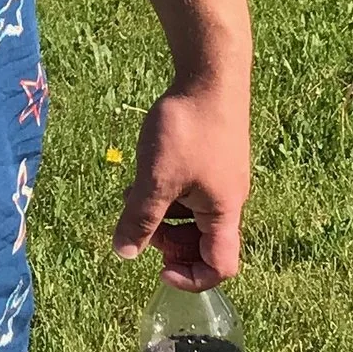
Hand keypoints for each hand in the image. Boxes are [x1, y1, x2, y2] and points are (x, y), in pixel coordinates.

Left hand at [110, 67, 250, 288]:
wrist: (210, 74)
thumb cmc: (187, 129)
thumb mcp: (156, 178)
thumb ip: (140, 218)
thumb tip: (124, 254)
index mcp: (223, 212)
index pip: (221, 266)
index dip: (191, 277)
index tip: (159, 266)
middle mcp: (227, 200)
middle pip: (204, 244)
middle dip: (169, 243)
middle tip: (141, 224)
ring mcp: (220, 179)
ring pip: (192, 216)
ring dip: (163, 215)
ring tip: (135, 195)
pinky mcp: (212, 159)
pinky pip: (190, 191)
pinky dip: (168, 192)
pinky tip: (143, 173)